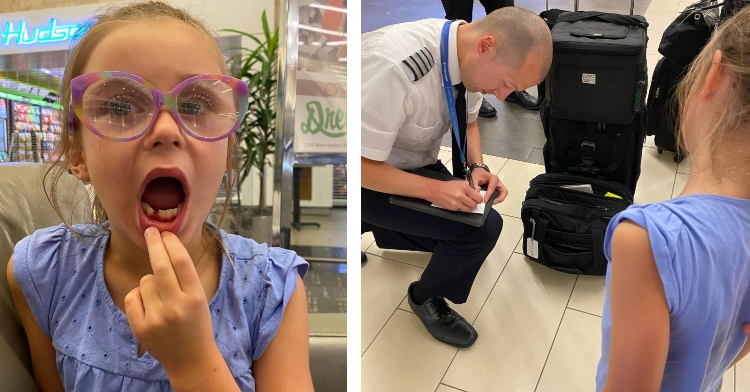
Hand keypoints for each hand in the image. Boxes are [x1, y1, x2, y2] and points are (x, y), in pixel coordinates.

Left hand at [124, 227, 216, 373]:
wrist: (191, 359)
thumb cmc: (196, 323)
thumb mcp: (199, 298)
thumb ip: (184, 278)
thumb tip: (163, 248)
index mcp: (195, 296)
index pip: (181, 261)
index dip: (171, 243)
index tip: (164, 233)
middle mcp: (177, 305)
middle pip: (160, 265)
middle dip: (154, 244)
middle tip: (150, 231)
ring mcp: (157, 317)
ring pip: (145, 281)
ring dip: (150, 282)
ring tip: (160, 298)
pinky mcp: (141, 327)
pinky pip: (133, 296)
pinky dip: (139, 296)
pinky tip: (149, 306)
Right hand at [428, 178, 482, 210]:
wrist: (435, 190)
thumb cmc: (447, 186)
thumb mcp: (460, 183)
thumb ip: (470, 187)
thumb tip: (478, 191)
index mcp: (465, 187)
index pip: (478, 197)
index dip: (479, 199)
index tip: (477, 199)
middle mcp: (461, 195)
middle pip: (474, 204)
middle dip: (474, 204)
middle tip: (472, 202)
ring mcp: (457, 202)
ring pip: (469, 209)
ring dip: (469, 207)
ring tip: (466, 204)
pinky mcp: (453, 208)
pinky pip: (461, 210)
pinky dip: (461, 208)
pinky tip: (457, 203)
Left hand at [471, 168, 508, 203]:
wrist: (478, 173)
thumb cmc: (478, 174)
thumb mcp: (474, 178)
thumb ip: (474, 185)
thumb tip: (477, 192)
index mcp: (493, 178)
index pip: (492, 187)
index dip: (489, 194)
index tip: (485, 200)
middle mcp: (497, 182)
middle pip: (503, 190)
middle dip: (500, 198)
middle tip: (493, 202)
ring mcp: (498, 186)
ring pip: (503, 193)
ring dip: (500, 199)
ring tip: (493, 203)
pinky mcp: (497, 190)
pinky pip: (500, 195)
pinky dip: (497, 199)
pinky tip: (491, 201)